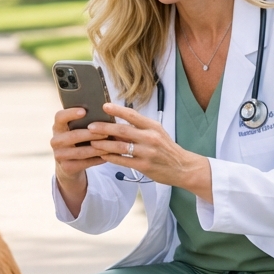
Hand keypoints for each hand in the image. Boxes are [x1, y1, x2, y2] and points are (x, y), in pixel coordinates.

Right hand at [50, 107, 111, 215]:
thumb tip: (106, 113)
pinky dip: (98, 159)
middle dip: (92, 134)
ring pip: (81, 151)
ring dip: (98, 149)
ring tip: (112, 146)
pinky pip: (85, 163)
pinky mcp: (66, 167)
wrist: (69, 164)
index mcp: (58, 127)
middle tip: (107, 132)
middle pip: (73, 136)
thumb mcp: (77, 130)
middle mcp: (56, 140)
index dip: (70, 113)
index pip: (60, 117)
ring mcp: (59, 155)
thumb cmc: (78, 140)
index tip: (84, 111)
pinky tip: (108, 156)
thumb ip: (86, 122)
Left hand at [89, 104, 213, 202]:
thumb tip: (118, 121)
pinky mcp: (144, 166)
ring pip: (121, 147)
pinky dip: (111, 158)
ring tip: (92, 142)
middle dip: (104, 128)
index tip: (104, 106)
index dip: (117, 110)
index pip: (133, 115)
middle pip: (123, 131)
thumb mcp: (156, 133)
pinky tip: (102, 156)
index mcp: (152, 126)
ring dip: (104, 145)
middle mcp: (150, 138)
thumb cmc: (166, 148)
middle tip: (90, 126)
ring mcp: (147, 152)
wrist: (182, 167)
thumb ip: (139, 128)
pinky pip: (124, 161)